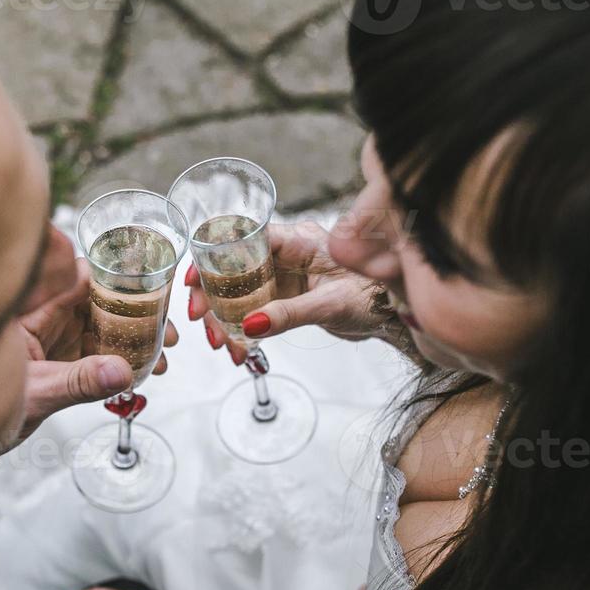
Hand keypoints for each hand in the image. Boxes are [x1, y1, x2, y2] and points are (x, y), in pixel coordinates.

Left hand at [16, 232, 177, 442]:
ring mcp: (54, 342)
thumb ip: (78, 383)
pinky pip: (97, 354)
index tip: (146, 286)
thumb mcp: (36, 395)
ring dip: (133, 340)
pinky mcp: (61, 364)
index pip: (76, 280)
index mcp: (29, 314)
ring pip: (101, 329)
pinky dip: (121, 361)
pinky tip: (144, 370)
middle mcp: (44, 322)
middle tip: (165, 329)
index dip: (113, 279)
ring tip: (162, 356)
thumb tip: (121, 371)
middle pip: (96, 303)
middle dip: (134, 314)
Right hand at [184, 221, 399, 362]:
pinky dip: (245, 330)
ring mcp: (287, 275)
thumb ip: (289, 314)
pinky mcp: (288, 296)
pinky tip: (242, 351)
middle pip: (234, 268)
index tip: (193, 281)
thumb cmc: (376, 296)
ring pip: (241, 292)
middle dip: (213, 297)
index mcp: (299, 240)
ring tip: (225, 347)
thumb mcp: (331, 306)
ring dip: (226, 319)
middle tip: (204, 325)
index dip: (213, 257)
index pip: (244, 239)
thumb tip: (250, 326)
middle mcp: (289, 253)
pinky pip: (256, 310)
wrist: (396, 314)